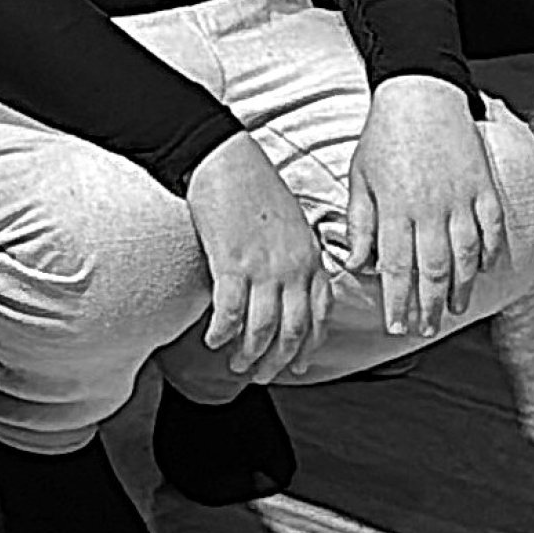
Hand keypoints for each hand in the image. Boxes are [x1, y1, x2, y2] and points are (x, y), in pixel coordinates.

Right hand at [186, 134, 332, 380]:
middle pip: (294, 330)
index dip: (308, 346)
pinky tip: (213, 339)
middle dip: (279, 360)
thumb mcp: (292, 223)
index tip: (296, 365)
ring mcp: (264, 266)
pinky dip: (223, 333)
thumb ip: (297, 257)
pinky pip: (231, 312)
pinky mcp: (232, 262)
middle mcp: (293, 267)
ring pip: (264, 329)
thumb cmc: (255, 186)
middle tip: (263, 374)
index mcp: (310, 257)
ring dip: (250, 354)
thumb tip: (290, 289)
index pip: (320, 314)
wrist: (226, 157)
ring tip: (237, 364)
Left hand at [347, 76, 508, 337]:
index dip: (397, 302)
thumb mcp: (360, 178)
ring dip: (460, 288)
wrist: (420, 92)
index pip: (396, 267)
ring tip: (453, 310)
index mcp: (395, 208)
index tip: (397, 326)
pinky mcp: (483, 185)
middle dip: (429, 306)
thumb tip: (358, 265)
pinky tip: (483, 270)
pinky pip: (492, 227)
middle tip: (425, 329)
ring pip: (465, 255)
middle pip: (432, 269)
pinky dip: (490, 253)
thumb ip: (360, 224)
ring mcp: (460, 197)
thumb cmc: (385, 136)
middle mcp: (429, 208)